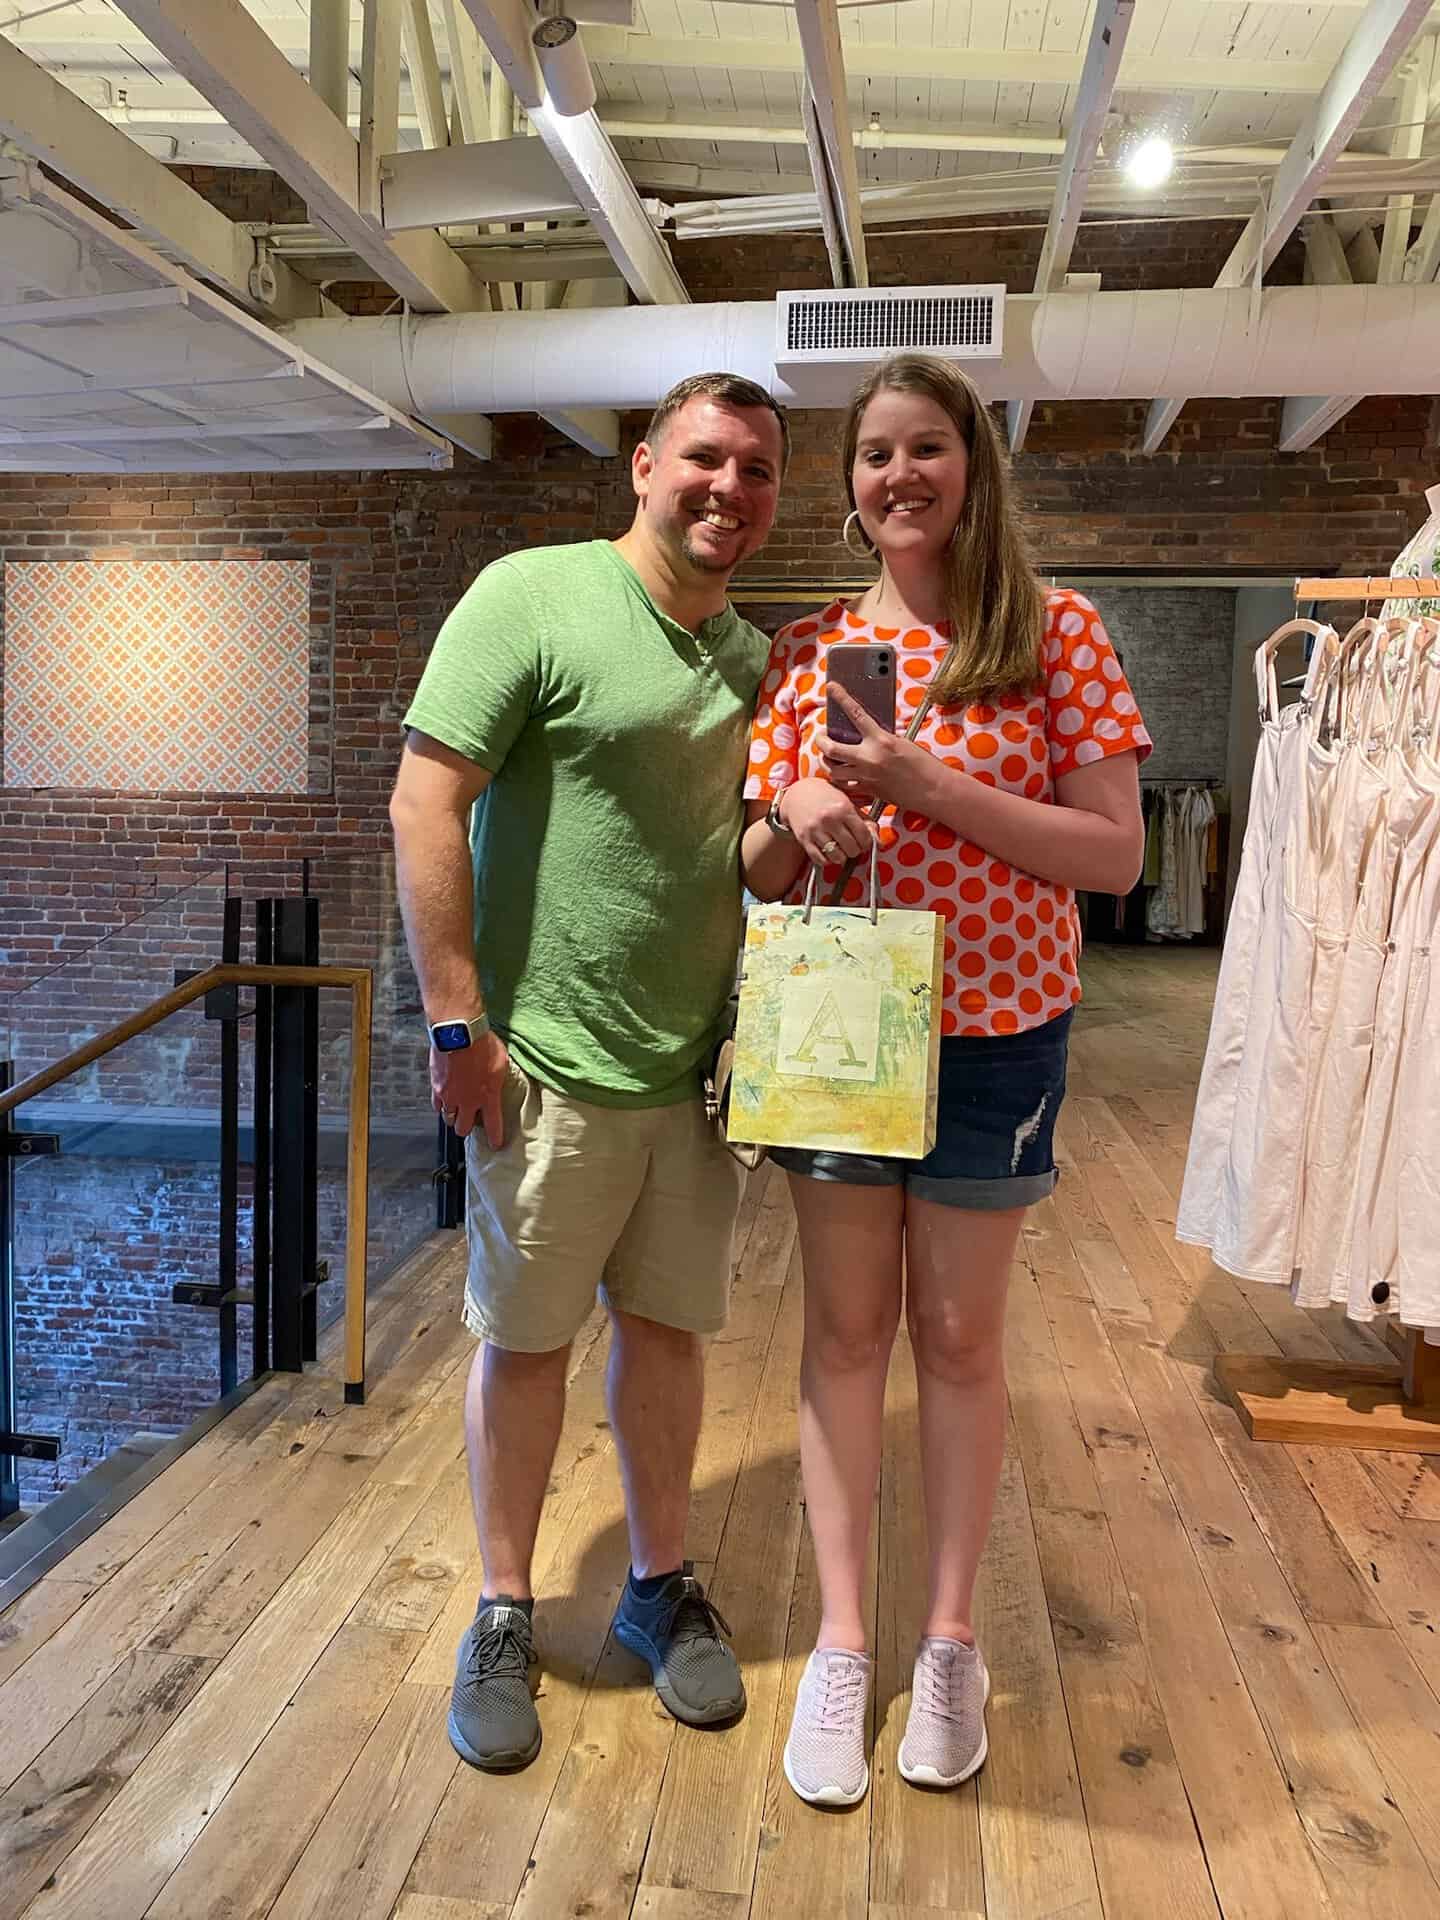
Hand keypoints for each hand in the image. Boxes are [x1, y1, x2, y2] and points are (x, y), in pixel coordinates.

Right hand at [432, 1028, 509, 1147]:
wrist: (458, 1034)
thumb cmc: (482, 1044)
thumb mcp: (501, 1061)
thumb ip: (498, 1077)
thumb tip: (498, 1080)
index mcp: (488, 1096)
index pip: (493, 1125)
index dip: (495, 1138)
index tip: (495, 1144)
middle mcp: (468, 1101)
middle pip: (464, 1128)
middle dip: (467, 1129)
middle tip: (470, 1123)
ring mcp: (450, 1096)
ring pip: (449, 1119)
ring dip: (453, 1118)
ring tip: (457, 1112)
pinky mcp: (436, 1087)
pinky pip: (436, 1105)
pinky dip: (440, 1106)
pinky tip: (443, 1101)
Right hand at [774, 776, 874, 868]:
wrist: (798, 793)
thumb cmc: (827, 797)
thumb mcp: (848, 802)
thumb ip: (865, 821)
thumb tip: (878, 842)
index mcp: (843, 808)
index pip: (864, 836)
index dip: (867, 842)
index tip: (863, 841)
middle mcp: (829, 820)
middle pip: (852, 849)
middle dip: (855, 850)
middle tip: (852, 845)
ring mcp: (815, 830)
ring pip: (837, 857)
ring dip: (842, 857)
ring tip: (840, 849)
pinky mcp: (804, 839)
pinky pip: (820, 860)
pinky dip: (827, 860)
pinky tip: (828, 851)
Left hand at [821, 686, 930, 809]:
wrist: (933, 790)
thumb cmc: (923, 764)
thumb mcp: (902, 742)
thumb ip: (881, 738)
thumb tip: (865, 734)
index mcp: (881, 740)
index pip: (855, 713)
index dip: (841, 698)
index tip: (831, 687)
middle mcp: (870, 758)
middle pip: (831, 748)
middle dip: (820, 741)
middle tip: (821, 737)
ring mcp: (866, 776)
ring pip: (833, 770)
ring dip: (828, 763)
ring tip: (830, 758)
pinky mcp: (869, 791)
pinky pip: (845, 787)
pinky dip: (840, 781)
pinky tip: (841, 776)